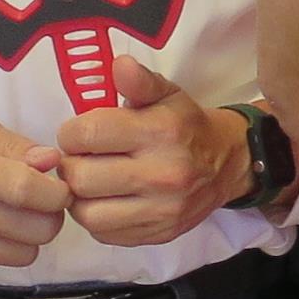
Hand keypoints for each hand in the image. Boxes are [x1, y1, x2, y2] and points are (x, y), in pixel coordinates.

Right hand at [0, 107, 69, 271]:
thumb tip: (52, 163)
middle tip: (38, 200)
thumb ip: (18, 147)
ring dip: (27, 236)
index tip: (58, 186)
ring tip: (13, 213)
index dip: (57, 193)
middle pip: (37, 231)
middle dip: (48, 215)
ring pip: (22, 255)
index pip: (31, 193)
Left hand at [54, 58, 249, 247]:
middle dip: (71, 165)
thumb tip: (119, 65)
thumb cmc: (185, 126)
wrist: (226, 165)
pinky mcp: (158, 234)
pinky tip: (106, 201)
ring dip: (80, 197)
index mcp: (160, 132)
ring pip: (87, 213)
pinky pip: (104, 234)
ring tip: (91, 182)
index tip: (80, 133)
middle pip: (81, 177)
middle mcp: (162, 174)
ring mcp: (161, 210)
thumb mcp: (166, 94)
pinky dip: (97, 218)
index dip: (71, 133)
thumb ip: (139, 81)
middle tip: (81, 158)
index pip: (86, 134)